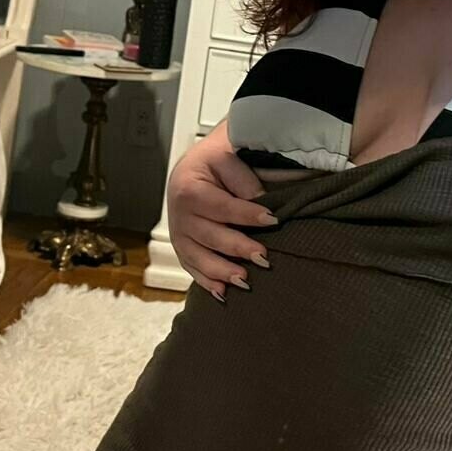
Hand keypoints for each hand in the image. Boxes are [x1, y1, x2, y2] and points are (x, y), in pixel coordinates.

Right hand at [167, 121, 275, 299]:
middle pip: (210, 236)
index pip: (221, 206)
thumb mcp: (227, 157)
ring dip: (222, 271)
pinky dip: (206, 282)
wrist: (191, 168)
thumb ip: (242, 178)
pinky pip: (191, 268)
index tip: (273, 219)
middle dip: (238, 248)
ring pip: (198, 257)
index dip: (247, 214)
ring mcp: (178, 234)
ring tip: (245, 280)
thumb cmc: (214, 162)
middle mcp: (179, 214)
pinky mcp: (182, 248)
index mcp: (188, 188)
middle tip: (264, 257)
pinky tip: (223, 293)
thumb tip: (260, 202)